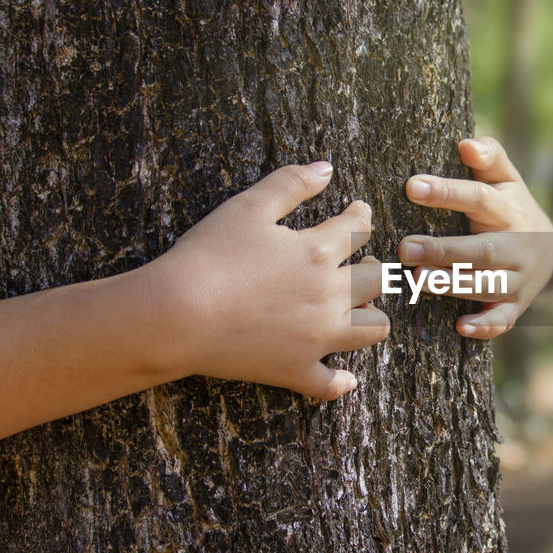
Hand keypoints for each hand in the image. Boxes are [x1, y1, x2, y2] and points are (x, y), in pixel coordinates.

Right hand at [145, 161, 388, 398]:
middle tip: (363, 263)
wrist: (175, 315)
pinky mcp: (295, 370)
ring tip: (361, 310)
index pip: (359, 229)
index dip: (361, 215)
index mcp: (318, 252)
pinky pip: (331, 384)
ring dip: (373, 317)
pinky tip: (345, 378)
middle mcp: (329, 295)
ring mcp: (317, 337)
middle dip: (375, 267)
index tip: (358, 211)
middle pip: (377, 280)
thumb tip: (326, 168)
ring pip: (372, 330)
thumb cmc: (208, 257)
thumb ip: (290, 184)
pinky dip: (341, 382)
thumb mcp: (248, 207)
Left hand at [399, 137, 552, 338]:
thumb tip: (466, 144)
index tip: (412, 186)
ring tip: (417, 280)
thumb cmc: (509, 206)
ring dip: (454, 285)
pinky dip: (486, 326)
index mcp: (511, 211)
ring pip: (488, 285)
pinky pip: (503, 319)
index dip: (447, 193)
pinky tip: (461, 327)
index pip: (479, 199)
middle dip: (444, 250)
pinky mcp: (516, 306)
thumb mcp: (505, 179)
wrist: (546, 249)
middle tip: (404, 248)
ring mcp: (519, 278)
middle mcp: (519, 246)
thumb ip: (490, 156)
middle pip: (483, 249)